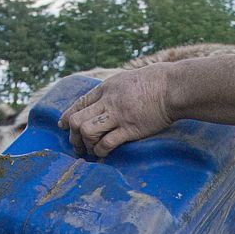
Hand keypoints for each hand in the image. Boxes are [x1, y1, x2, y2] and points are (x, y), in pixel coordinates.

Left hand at [58, 63, 172, 156]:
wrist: (172, 87)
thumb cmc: (154, 82)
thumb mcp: (126, 80)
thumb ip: (113, 91)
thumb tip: (105, 101)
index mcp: (106, 88)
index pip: (79, 103)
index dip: (67, 116)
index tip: (63, 125)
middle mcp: (108, 102)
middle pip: (77, 120)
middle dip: (73, 136)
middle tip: (78, 145)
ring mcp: (118, 116)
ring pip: (87, 131)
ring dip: (86, 144)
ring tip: (91, 150)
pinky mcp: (130, 129)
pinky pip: (106, 143)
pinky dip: (100, 151)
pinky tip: (103, 153)